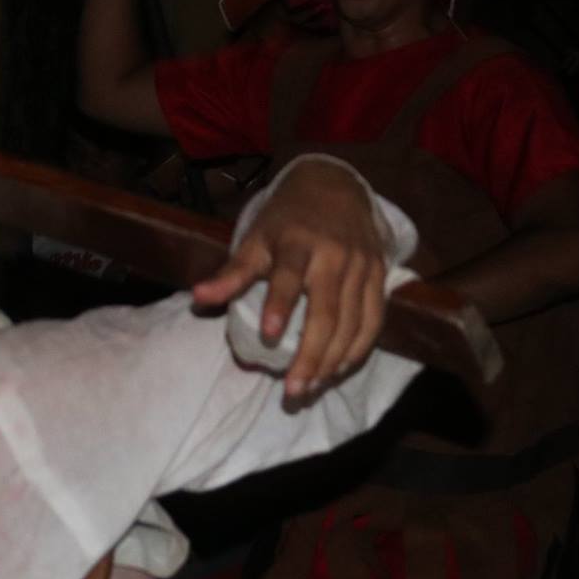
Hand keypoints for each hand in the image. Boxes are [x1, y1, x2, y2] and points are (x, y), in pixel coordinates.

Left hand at [192, 156, 390, 399]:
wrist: (336, 188)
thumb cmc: (286, 221)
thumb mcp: (255, 239)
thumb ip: (232, 273)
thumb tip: (197, 297)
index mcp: (299, 243)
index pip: (289, 277)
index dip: (280, 305)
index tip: (268, 335)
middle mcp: (336, 256)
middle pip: (327, 313)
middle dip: (311, 355)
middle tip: (293, 390)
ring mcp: (363, 267)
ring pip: (353, 323)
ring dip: (333, 361)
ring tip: (311, 389)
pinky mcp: (381, 276)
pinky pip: (374, 320)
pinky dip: (358, 349)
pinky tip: (339, 371)